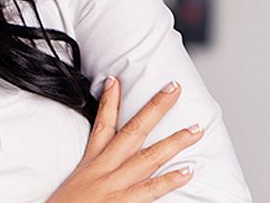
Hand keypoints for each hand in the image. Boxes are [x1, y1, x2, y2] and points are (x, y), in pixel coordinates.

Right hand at [46, 77, 203, 201]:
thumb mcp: (74, 181)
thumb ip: (91, 169)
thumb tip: (107, 159)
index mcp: (91, 161)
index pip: (102, 124)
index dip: (110, 100)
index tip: (116, 79)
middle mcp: (104, 168)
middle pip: (133, 130)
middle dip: (155, 108)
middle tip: (173, 88)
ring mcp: (115, 184)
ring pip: (148, 156)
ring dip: (174, 142)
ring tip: (195, 129)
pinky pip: (150, 190)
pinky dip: (169, 180)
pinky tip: (188, 171)